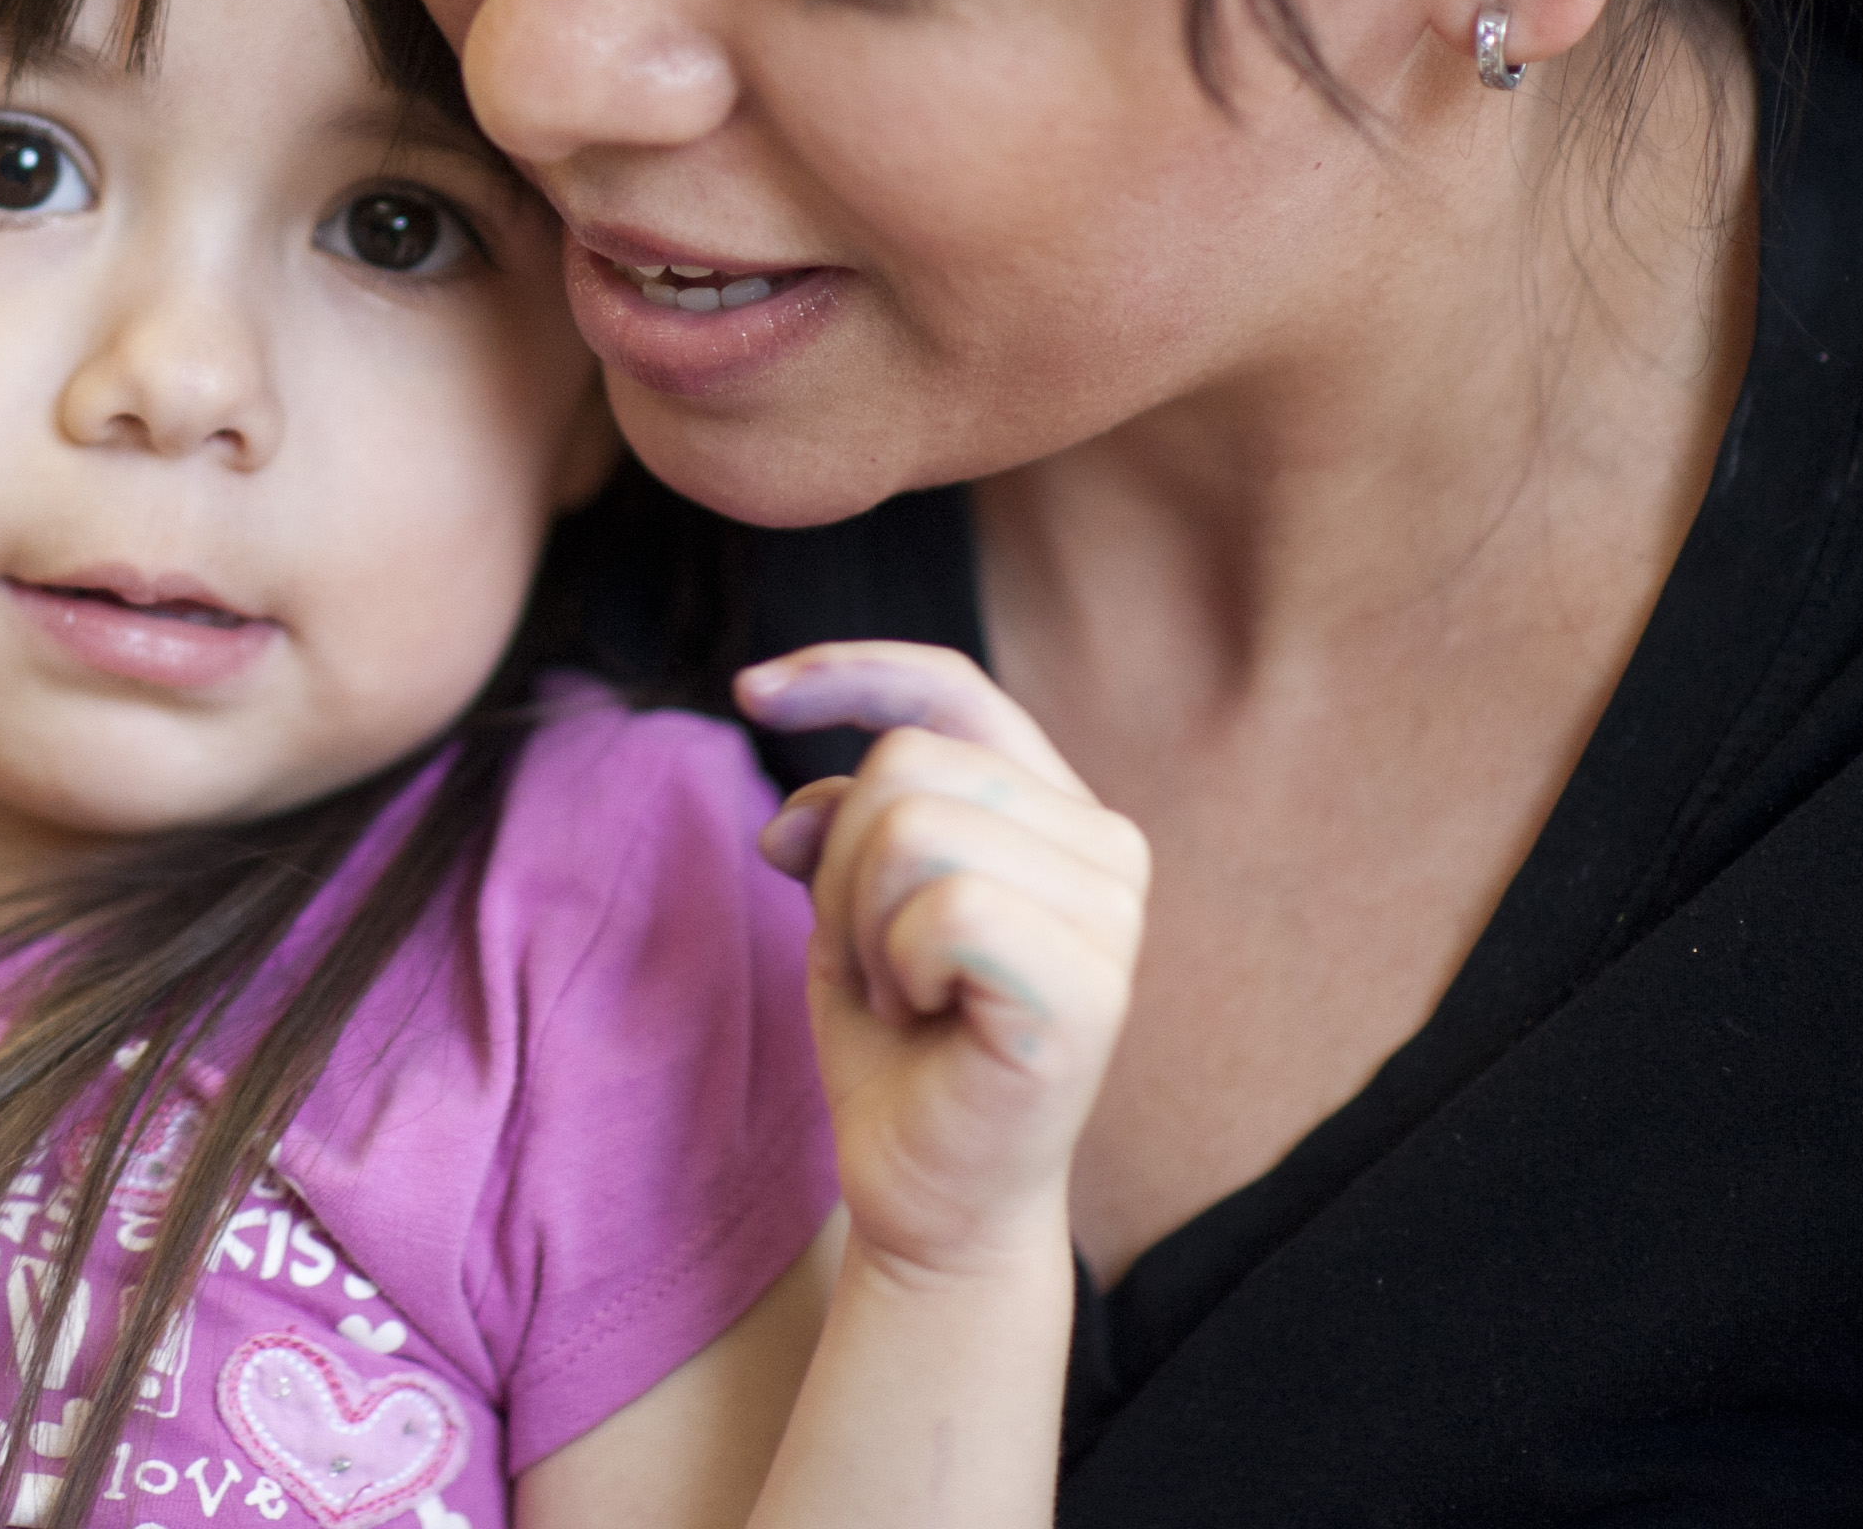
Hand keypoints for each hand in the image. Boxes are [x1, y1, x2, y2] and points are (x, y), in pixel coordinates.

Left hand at [738, 642, 1148, 1288]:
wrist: (924, 1191)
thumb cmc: (896, 1046)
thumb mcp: (848, 902)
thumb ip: (842, 817)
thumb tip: (792, 782)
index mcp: (1057, 809)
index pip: (951, 691)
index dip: (848, 671)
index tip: (751, 691)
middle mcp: (1106, 845)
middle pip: (907, 761)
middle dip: (840, 864)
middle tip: (871, 962)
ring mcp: (1112, 915)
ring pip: (912, 828)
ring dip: (863, 925)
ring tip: (901, 993)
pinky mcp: (1092, 988)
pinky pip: (944, 911)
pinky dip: (897, 969)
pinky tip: (926, 1021)